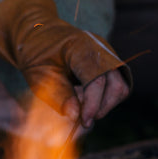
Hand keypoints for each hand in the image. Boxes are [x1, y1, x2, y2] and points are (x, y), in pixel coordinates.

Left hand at [0, 0, 131, 128]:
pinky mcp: (107, 63)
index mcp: (82, 47)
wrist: (39, 36)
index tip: (83, 122)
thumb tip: (75, 116)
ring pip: (120, 87)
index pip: (97, 80)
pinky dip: (103, 98)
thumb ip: (59, 96)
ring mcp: (107, 55)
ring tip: (83, 108)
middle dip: (101, 108)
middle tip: (82, 119)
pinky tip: (85, 100)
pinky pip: (115, 85)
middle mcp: (101, 49)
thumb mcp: (40, 76)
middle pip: (117, 86)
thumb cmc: (37, 54)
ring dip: (104, 104)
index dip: (92, 105)